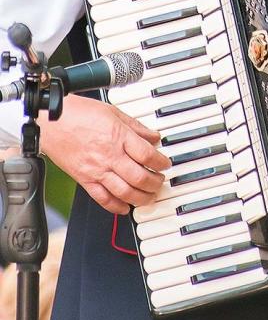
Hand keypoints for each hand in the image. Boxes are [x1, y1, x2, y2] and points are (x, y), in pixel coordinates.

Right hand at [38, 95, 170, 214]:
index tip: (165, 164)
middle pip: (140, 177)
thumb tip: (153, 136)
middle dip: (155, 183)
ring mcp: (97, 170)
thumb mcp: (113, 112)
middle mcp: (110, 156)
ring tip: (149, 197)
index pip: (148, 155)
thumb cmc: (78, 113)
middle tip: (160, 182)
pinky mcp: (84, 179)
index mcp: (119, 136)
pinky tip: (125, 207)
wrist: (50, 121)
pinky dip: (116, 206)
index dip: (161, 162)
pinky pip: (103, 198)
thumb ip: (135, 127)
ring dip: (141, 198)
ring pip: (125, 192)